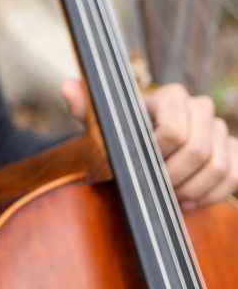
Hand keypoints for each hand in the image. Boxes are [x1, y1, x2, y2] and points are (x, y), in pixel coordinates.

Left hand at [60, 77, 237, 207]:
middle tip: (156, 187)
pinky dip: (211, 195)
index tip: (142, 165)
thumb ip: (86, 108)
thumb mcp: (103, 123)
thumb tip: (67, 86)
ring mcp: (219, 129)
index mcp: (170, 96)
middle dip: (174, 176)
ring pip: (217, 166)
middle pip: (198, 150)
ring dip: (191, 189)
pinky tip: (189, 201)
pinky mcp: (233, 151)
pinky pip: (232, 177)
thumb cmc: (125, 134)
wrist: (150, 146)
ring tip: (170, 197)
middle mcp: (199, 107)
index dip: (158, 156)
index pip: (173, 130)